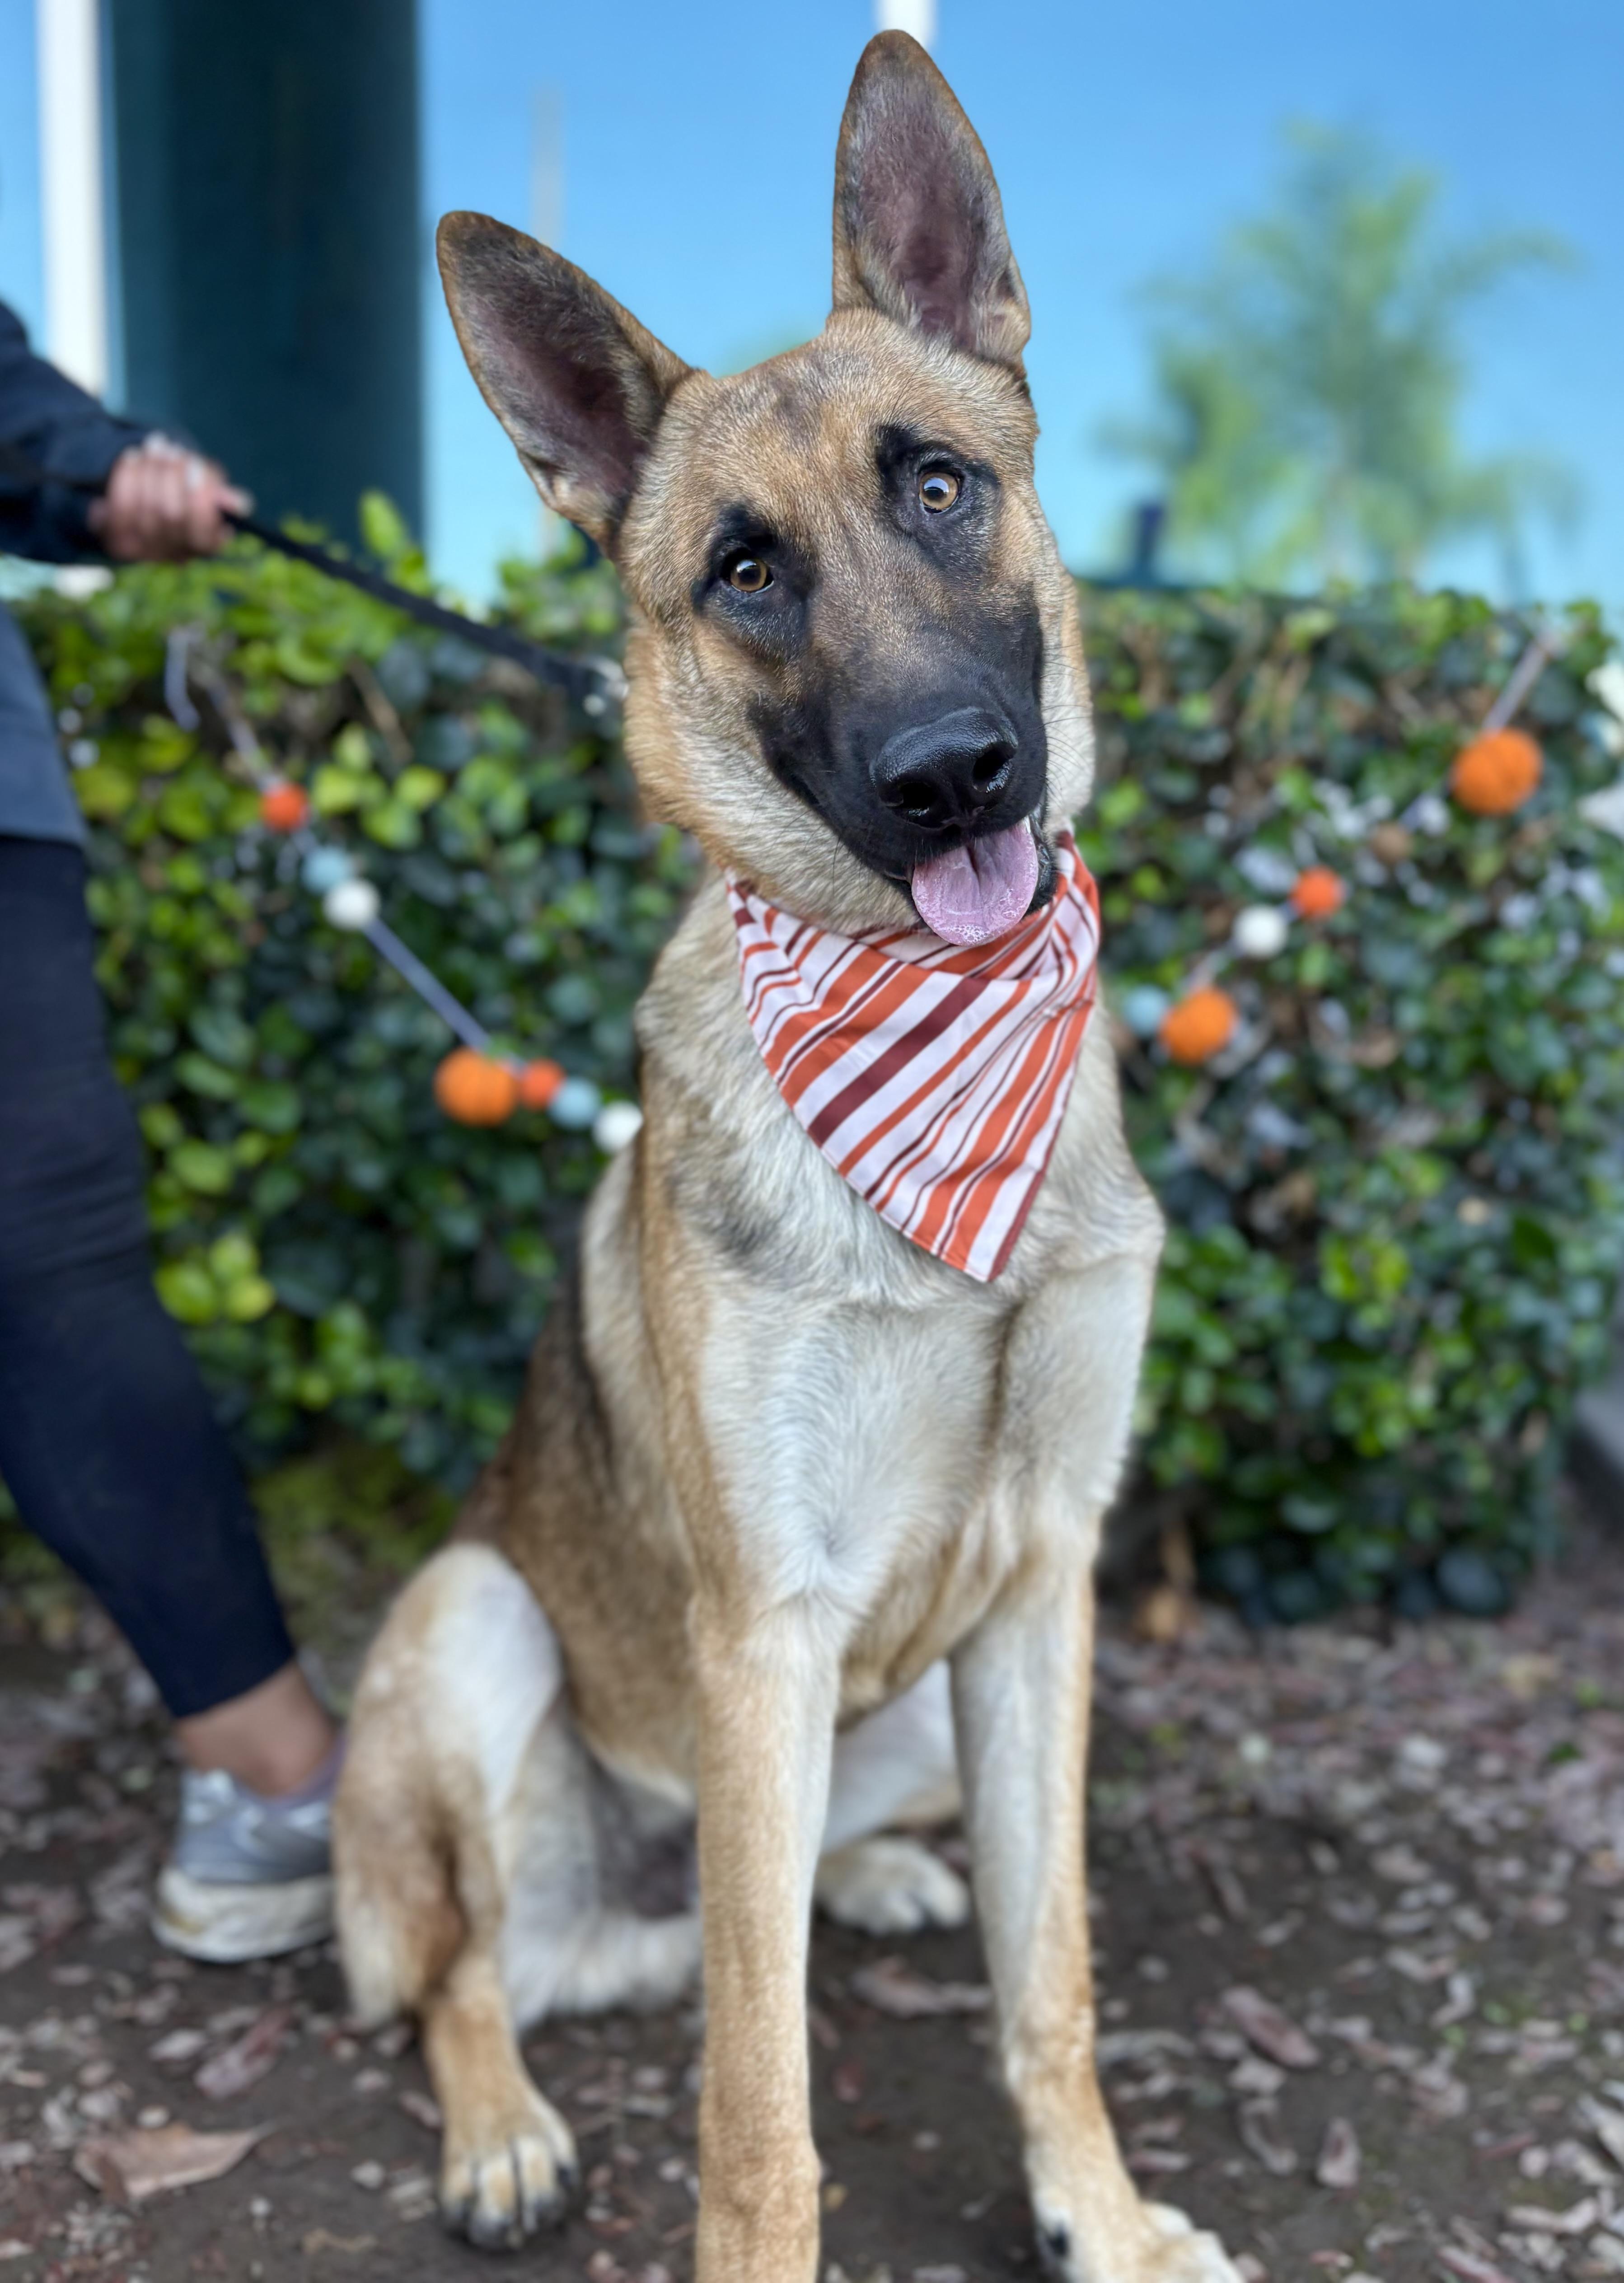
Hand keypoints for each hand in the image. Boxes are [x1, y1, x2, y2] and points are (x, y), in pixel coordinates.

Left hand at [88, 435, 249, 560]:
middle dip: (171, 475)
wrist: (144, 498)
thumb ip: (220, 494)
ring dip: (149, 469)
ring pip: (145, 507)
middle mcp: (175, 554)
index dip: (199, 498)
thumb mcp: (207, 487)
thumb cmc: (184, 488)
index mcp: (204, 545)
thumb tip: (240, 504)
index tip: (196, 463)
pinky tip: (133, 457)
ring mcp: (145, 551)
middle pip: (171, 515)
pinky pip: (120, 506)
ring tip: (156, 445)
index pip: (203, 533)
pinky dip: (126, 476)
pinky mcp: (120, 541)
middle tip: (171, 447)